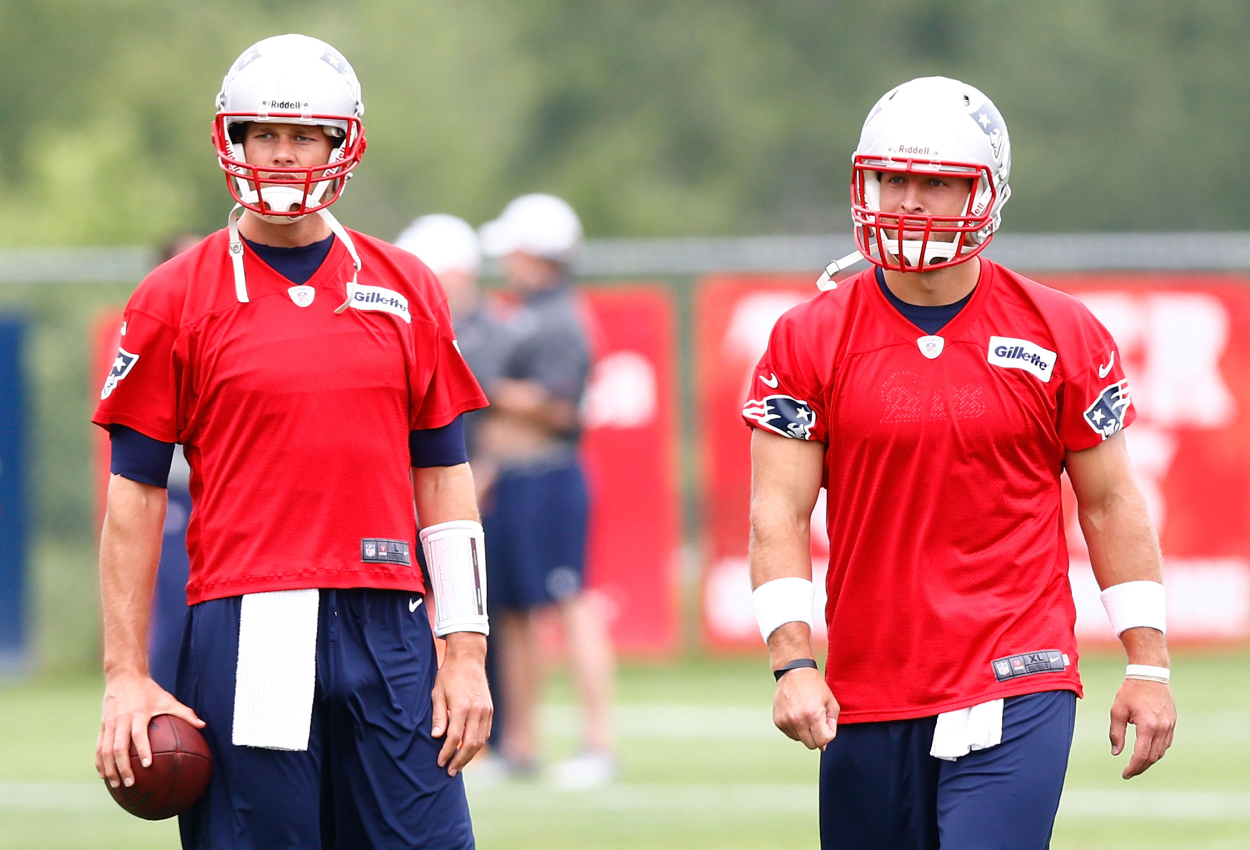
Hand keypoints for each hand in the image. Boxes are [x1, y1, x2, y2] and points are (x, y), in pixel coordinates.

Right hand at [96, 672, 204, 788]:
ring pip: (105, 750)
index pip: (139, 735)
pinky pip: (99, 747)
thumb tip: (203, 726)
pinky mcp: (103, 726)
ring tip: (116, 785)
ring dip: (109, 769)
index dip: (143, 750)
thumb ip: (185, 713)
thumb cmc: (149, 690)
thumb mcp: (168, 699)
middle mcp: (121, 720)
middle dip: (123, 767)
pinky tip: (104, 775)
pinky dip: (100, 762)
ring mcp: (109, 724)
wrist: (124, 676)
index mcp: (138, 714)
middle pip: (118, 747)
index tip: (148, 765)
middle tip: (131, 783)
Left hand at [431, 632, 492, 776]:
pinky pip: (486, 733)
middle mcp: (477, 710)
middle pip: (470, 744)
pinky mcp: (490, 709)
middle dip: (459, 760)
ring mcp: (486, 710)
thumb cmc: (449, 675)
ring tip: (459, 765)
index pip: (454, 738)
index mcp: (462, 707)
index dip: (446, 753)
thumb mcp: (438, 693)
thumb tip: (436, 737)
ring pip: (480, 741)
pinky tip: (469, 750)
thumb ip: (438, 716)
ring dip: (470, 756)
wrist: (468, 659)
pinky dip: (478, 744)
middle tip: (450, 771)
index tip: (439, 762)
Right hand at [772, 667, 838, 750]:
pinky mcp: (778, 721)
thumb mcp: (831, 703)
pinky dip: (796, 729)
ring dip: (806, 732)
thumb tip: (824, 745)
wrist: (794, 672)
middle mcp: (798, 720)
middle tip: (817, 721)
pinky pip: (790, 734)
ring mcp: (786, 721)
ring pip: (800, 740)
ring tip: (806, 715)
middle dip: (817, 737)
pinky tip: (797, 714)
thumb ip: (832, 724)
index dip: (828, 734)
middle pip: (811, 745)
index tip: (827, 724)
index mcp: (813, 715)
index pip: (823, 741)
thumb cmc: (815, 686)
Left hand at [1109, 678, 1175, 778]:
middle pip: (1153, 757)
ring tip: (1136, 764)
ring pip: (1161, 752)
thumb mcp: (1117, 710)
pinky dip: (1157, 751)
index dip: (1133, 768)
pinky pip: (1166, 743)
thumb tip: (1116, 753)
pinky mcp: (1173, 722)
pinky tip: (1147, 751)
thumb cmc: (1131, 691)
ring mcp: (1170, 726)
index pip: (1141, 755)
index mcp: (1147, 726)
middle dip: (1140, 767)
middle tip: (1129, 773)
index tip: (1125, 774)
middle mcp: (1162, 728)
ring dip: (1149, 760)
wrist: (1150, 674)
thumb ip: (1116, 733)